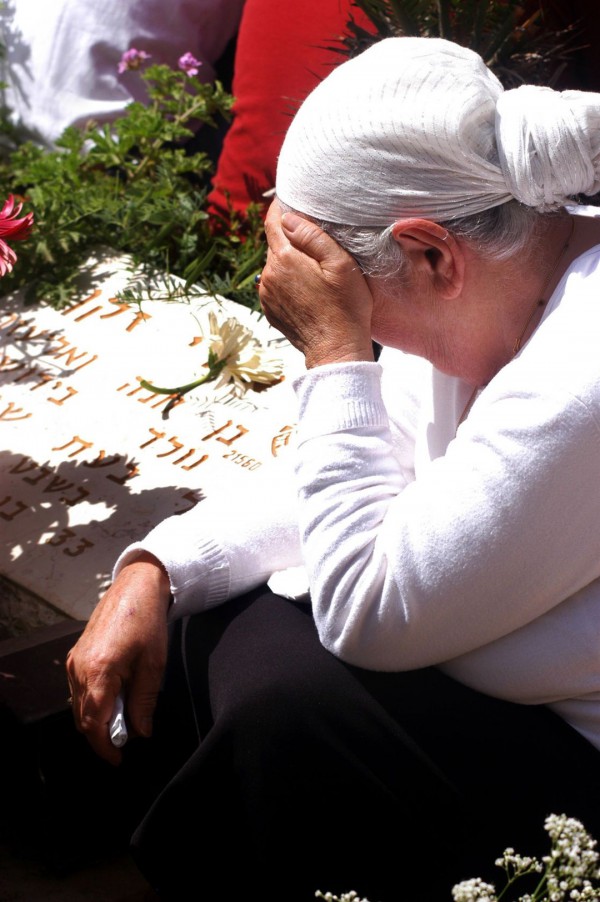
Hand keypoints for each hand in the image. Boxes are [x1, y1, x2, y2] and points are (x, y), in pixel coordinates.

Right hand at [66, 552, 170, 764]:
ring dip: (98, 718)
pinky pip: (79, 689)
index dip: (105, 746)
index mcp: (99, 672)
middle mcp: (80, 668)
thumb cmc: (147, 622)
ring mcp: (75, 661)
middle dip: (102, 735)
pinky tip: (115, 699)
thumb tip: (140, 732)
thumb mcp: (154, 665)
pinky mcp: (76, 655)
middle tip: (125, 743)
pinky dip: (93, 701)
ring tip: (124, 720)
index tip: (117, 759)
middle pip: (83, 718)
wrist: (136, 587)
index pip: (94, 723)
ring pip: (79, 705)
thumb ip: (144, 702)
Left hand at [259, 202, 374, 368]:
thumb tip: (288, 218)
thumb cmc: (346, 307)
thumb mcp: (340, 264)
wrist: (336, 349)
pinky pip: (274, 284)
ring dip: (289, 260)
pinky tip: (306, 287)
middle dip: (290, 236)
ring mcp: (267, 294)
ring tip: (312, 265)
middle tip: (313, 235)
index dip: (281, 208)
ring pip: (274, 264)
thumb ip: (313, 236)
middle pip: (275, 243)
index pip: (273, 222)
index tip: (291, 199)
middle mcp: (269, 275)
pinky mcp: (270, 309)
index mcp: (284, 259)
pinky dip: (286, 279)